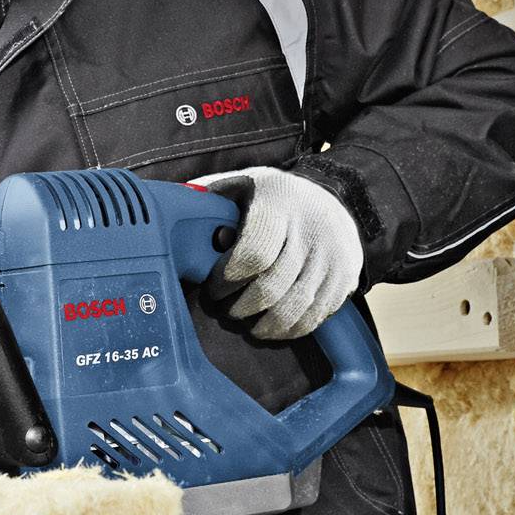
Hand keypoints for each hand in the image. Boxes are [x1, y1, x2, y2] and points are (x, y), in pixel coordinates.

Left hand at [196, 166, 363, 340]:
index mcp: (279, 204)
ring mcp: (332, 257)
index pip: (254, 253)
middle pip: (273, 287)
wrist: (336, 199)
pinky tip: (272, 329)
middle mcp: (310, 231)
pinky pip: (316, 316)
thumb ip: (209, 199)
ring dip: (264, 324)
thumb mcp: (243, 184)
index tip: (213, 286)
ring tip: (246, 322)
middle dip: (241, 306)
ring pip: (295, 307)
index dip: (227, 278)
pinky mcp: (345, 278)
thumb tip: (169, 212)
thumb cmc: (275, 197)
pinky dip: (290, 329)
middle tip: (225, 308)